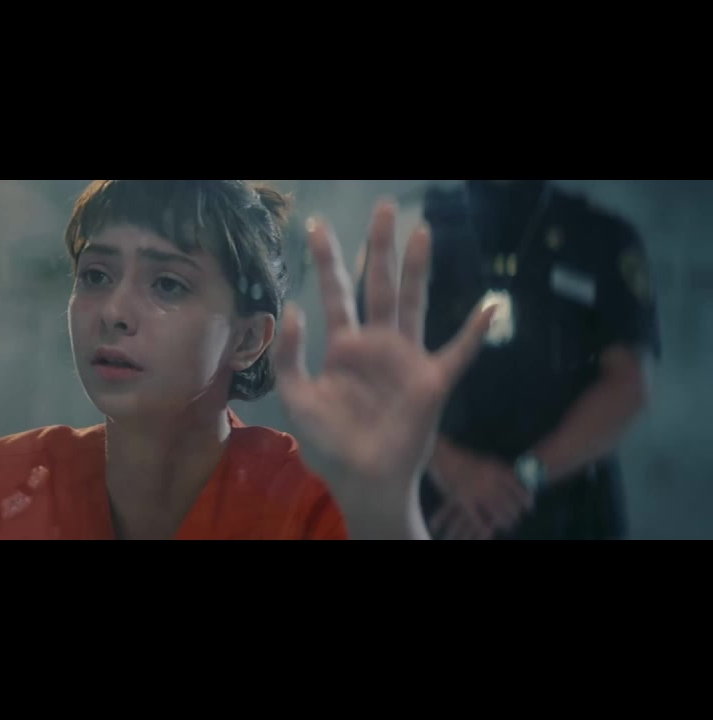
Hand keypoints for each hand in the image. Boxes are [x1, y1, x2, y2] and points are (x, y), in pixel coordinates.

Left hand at [274, 202, 496, 538]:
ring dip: (417, 269)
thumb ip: (291, 354)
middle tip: (383, 207)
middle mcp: (377, 343)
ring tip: (420, 232)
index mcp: (343, 345)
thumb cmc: (329, 439)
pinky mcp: (432, 382)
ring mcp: (406, 359)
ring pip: (414, 303)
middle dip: (379, 247)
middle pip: (378, 285)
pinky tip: (491, 306)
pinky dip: (475, 331)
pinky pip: (458, 353)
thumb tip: (293, 308)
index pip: (335, 293)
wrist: (361, 476)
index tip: (317, 225)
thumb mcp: (296, 396)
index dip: (327, 260)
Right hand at [430, 458, 532, 539]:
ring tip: (508, 524)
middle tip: (518, 518)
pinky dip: (483, 524)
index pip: (517, 487)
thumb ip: (502, 471)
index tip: (530, 507)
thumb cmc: (466, 458)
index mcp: (497, 470)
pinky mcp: (463, 500)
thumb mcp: (488, 460)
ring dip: (504, 520)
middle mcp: (490, 482)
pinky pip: (476, 516)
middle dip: (515, 512)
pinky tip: (489, 529)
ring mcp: (477, 492)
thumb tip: (518, 480)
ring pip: (496, 511)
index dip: (525, 499)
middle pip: (508, 502)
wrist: (445, 457)